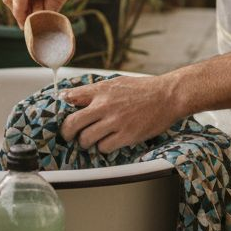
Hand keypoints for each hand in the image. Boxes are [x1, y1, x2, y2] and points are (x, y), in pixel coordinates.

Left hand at [61, 75, 185, 153]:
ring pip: (86, 138)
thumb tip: (73, 96)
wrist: (168, 96)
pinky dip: (103, 147)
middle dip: (67, 132)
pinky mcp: (126, 135)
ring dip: (86, 142)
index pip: (71, 98)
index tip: (62, 115)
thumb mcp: (117, 82)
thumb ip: (96, 90)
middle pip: (72, 123)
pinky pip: (104, 147)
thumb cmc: (144, 89)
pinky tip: (109, 142)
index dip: (62, 108)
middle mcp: (105, 105)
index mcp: (102, 90)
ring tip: (91, 141)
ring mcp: (115, 121)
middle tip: (69, 136)